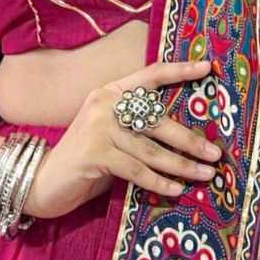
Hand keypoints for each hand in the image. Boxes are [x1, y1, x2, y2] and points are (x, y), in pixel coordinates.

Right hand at [24, 58, 222, 219]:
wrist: (44, 180)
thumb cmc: (86, 160)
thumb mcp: (111, 135)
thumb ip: (137, 129)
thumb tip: (186, 138)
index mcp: (110, 92)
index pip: (150, 75)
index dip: (179, 71)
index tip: (207, 68)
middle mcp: (105, 104)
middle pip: (157, 119)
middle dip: (190, 139)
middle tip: (216, 154)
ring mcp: (98, 127)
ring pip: (152, 149)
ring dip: (182, 165)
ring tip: (205, 175)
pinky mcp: (95, 153)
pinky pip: (138, 170)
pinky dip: (160, 182)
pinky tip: (177, 190)